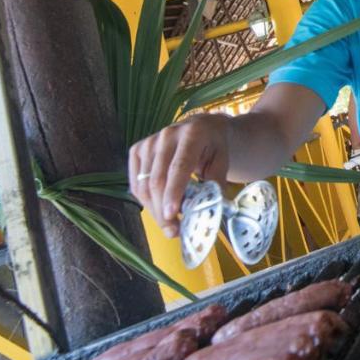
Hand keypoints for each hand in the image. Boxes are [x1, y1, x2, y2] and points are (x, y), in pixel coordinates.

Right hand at [128, 113, 232, 237]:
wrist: (203, 127)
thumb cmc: (214, 147)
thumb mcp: (222, 161)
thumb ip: (215, 184)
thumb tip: (208, 210)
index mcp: (192, 134)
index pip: (179, 166)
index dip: (174, 192)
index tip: (172, 214)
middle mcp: (167, 135)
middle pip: (157, 179)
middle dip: (163, 210)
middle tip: (173, 231)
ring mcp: (149, 142)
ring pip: (144, 185)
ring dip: (154, 210)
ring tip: (169, 226)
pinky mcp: (137, 150)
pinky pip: (137, 183)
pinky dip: (146, 201)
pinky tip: (159, 210)